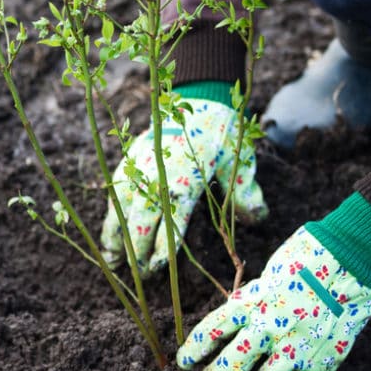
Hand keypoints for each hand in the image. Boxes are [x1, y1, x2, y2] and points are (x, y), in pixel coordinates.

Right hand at [100, 97, 266, 275]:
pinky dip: (112, 217)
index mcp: (185, 179)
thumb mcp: (239, 162)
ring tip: (114, 263)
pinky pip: (116, 195)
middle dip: (137, 250)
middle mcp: (157, 175)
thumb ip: (246, 193)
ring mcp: (139, 167)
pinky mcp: (130, 161)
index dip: (162, 248)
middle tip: (140, 273)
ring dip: (117, 237)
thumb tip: (258, 220)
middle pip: (140, 220)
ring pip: (121, 209)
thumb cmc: (221, 133)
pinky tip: (112, 236)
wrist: (196, 97)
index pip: (170, 222)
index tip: (158, 267)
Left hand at [177, 226, 370, 370]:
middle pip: (232, 364)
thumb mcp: (269, 273)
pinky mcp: (325, 358)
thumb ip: (254, 302)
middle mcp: (269, 326)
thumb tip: (238, 323)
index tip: (183, 364)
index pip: (212, 331)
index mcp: (251, 301)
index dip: (195, 350)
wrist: (353, 256)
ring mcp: (297, 345)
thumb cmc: (307, 255)